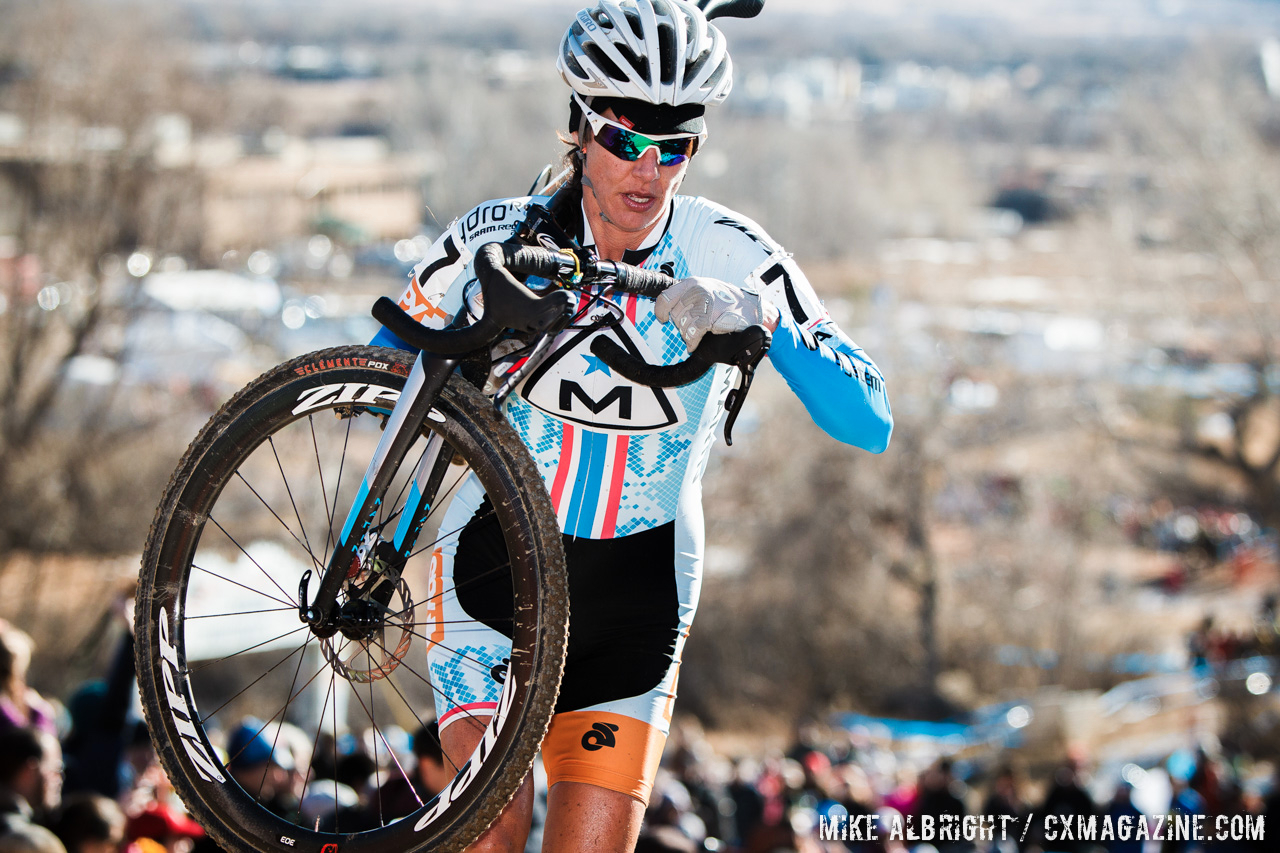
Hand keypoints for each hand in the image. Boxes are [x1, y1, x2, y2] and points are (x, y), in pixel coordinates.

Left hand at [654, 276, 778, 351]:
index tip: (662, 319)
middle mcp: (696, 291)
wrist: (752, 309)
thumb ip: (689, 296)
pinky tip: (696, 343)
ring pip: (683, 327)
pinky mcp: (709, 318)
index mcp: (692, 283)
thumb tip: (669, 309)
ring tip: (700, 333)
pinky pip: (692, 334)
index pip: (665, 297)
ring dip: (688, 335)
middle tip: (695, 327)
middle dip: (682, 325)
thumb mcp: (707, 290)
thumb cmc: (729, 301)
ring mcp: (703, 304)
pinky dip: (692, 342)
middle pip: (675, 316)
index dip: (661, 311)